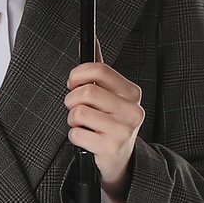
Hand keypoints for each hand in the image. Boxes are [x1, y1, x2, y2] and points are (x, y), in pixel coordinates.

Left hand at [65, 39, 142, 202]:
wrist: (120, 161)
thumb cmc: (111, 124)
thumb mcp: (111, 96)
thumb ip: (100, 71)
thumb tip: (91, 41)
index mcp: (132, 93)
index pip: (99, 70)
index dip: (78, 74)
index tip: (74, 82)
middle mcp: (132, 110)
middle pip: (87, 91)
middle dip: (72, 99)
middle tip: (75, 107)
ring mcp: (123, 130)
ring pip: (79, 113)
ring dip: (72, 119)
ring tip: (83, 125)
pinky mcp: (110, 148)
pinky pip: (77, 134)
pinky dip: (74, 136)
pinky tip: (86, 138)